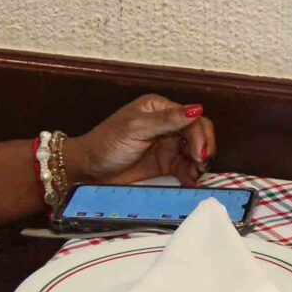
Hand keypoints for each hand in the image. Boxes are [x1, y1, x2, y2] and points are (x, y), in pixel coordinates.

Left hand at [65, 95, 215, 185]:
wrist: (87, 171)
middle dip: (203, 149)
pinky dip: (191, 175)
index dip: (200, 136)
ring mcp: (166, 145)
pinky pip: (185, 168)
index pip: (191, 119)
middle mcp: (166, 124)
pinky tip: (191, 182)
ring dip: (199, 164)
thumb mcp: (137, 128)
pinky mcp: (164, 165)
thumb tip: (197, 109)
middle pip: (197, 134)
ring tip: (196, 176)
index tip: (200, 154)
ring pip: (194, 152)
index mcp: (159, 108)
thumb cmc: (107, 144)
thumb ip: (167, 120)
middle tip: (202, 166)